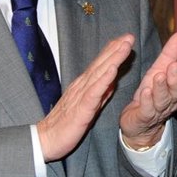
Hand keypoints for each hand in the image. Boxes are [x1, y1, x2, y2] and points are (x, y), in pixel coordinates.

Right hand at [38, 35, 134, 161]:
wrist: (47, 140)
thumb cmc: (67, 123)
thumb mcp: (88, 105)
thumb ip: (100, 91)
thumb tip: (112, 79)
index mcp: (84, 86)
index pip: (100, 65)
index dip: (112, 51)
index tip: (125, 39)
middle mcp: (82, 86)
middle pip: (101, 64)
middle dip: (115, 49)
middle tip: (129, 36)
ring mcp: (81, 95)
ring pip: (99, 73)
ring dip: (113, 58)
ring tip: (124, 46)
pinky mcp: (82, 108)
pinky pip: (94, 92)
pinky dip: (104, 80)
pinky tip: (113, 70)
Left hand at [120, 31, 176, 148]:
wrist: (138, 123)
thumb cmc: (151, 94)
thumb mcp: (159, 70)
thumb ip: (170, 54)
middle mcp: (170, 101)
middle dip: (176, 79)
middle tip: (175, 67)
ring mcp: (157, 110)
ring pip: (162, 100)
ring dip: (161, 88)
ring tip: (159, 77)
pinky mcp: (143, 117)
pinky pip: (146, 110)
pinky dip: (146, 101)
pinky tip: (145, 92)